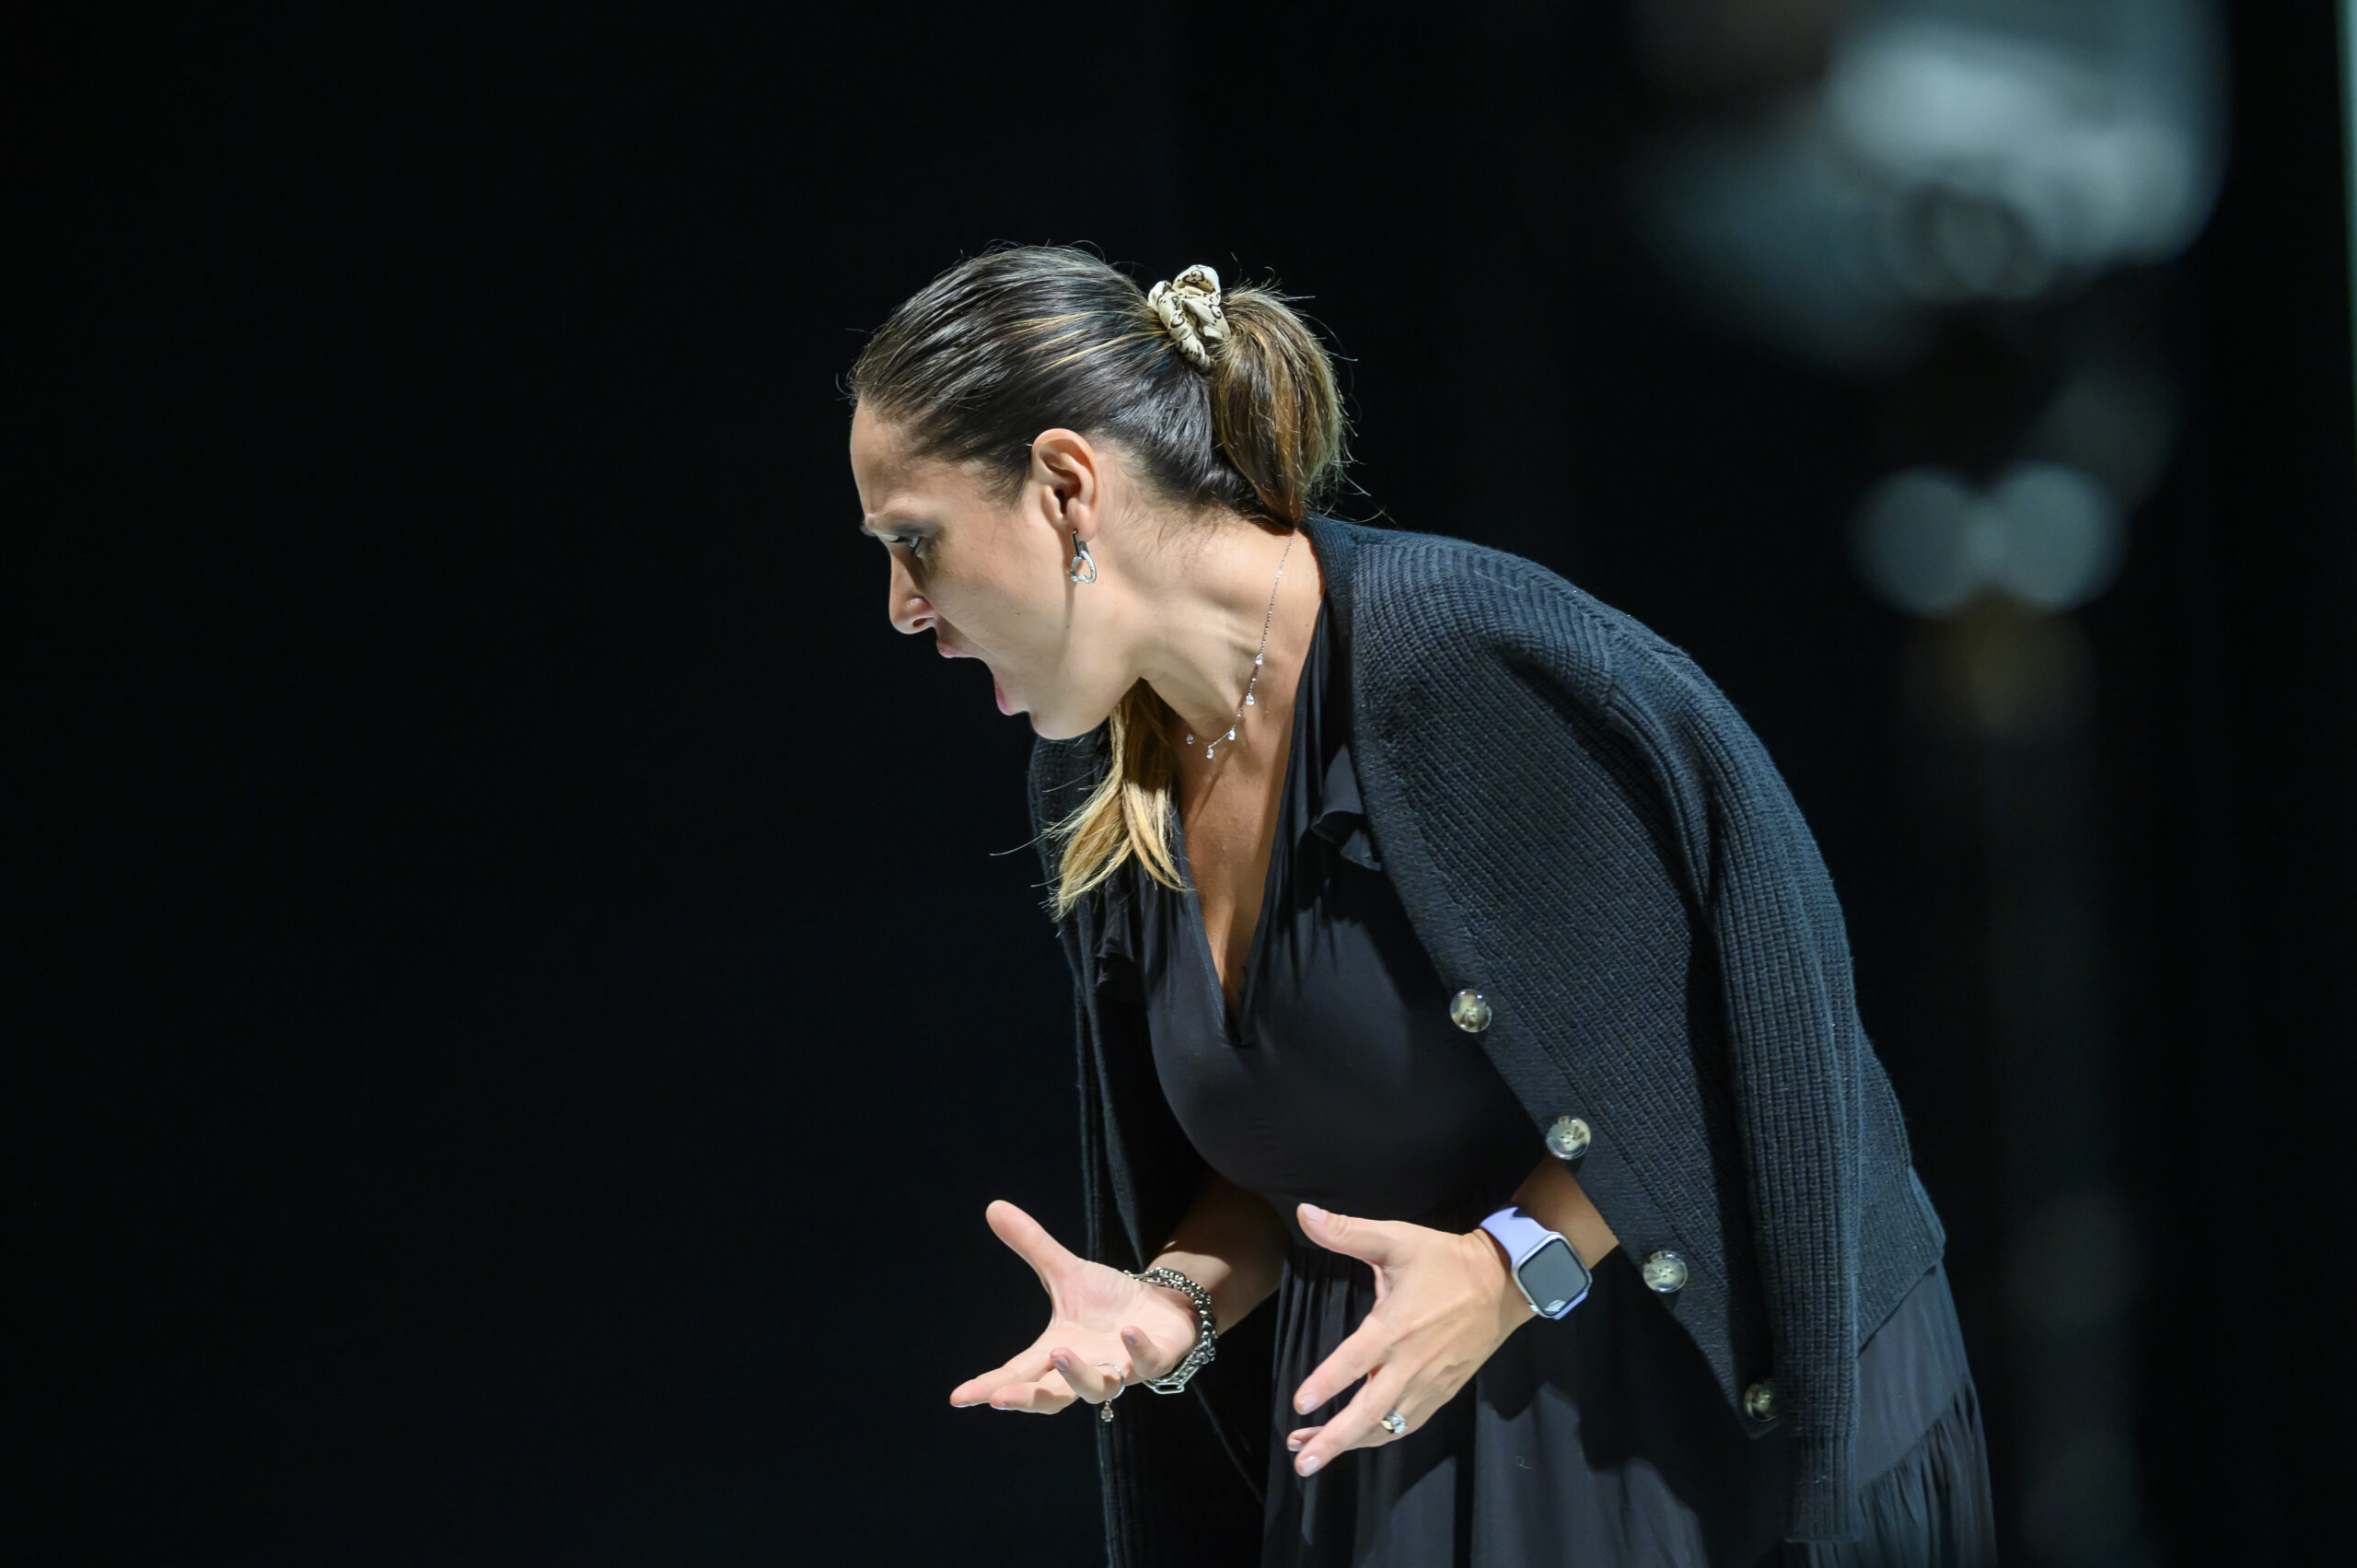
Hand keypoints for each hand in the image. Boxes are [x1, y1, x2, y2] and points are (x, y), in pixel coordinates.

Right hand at [948, 1200, 1203, 1415]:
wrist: (1161, 1308)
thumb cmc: (1108, 1302)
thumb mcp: (1067, 1272)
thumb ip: (1032, 1246)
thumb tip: (994, 1208)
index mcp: (1056, 1352)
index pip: (1017, 1373)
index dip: (989, 1387)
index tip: (959, 1398)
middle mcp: (1085, 1368)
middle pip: (1052, 1396)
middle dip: (1027, 1398)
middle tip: (999, 1398)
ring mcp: (1121, 1369)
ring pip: (1097, 1388)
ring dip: (1078, 1376)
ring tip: (1059, 1352)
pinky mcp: (1155, 1360)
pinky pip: (1148, 1363)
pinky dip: (1138, 1351)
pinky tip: (1128, 1334)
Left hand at [1282, 1202, 1529, 1475]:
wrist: (1503, 1283)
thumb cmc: (1445, 1260)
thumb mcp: (1396, 1238)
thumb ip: (1348, 1231)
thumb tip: (1304, 1213)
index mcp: (1395, 1326)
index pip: (1353, 1362)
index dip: (1326, 1384)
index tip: (1299, 1405)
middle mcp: (1411, 1363)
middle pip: (1369, 1413)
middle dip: (1334, 1439)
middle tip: (1303, 1461)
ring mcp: (1429, 1383)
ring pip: (1388, 1426)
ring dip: (1351, 1444)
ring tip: (1314, 1456)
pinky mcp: (1443, 1392)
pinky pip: (1409, 1423)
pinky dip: (1382, 1437)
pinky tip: (1361, 1441)